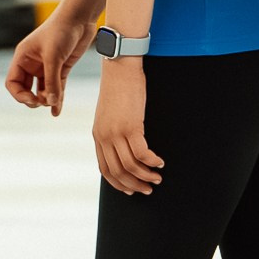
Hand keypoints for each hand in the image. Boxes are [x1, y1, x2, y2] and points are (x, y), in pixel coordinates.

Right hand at [5, 1, 96, 114]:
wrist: (80, 18)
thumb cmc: (61, 30)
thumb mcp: (53, 56)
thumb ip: (52, 81)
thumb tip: (51, 102)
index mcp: (23, 58)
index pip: (13, 82)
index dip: (19, 95)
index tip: (32, 100)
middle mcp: (32, 64)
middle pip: (25, 89)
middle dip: (32, 99)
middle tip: (43, 102)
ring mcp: (47, 67)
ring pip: (42, 91)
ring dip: (46, 100)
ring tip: (54, 102)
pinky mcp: (61, 69)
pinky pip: (56, 88)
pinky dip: (57, 99)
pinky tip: (57, 111)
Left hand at [92, 59, 163, 194]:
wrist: (119, 68)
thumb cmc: (119, 88)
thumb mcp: (109, 113)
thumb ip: (112, 131)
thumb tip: (124, 147)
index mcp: (97, 135)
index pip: (104, 168)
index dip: (118, 183)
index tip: (131, 190)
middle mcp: (104, 137)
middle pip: (117, 171)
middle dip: (134, 184)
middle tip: (149, 188)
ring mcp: (116, 132)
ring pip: (130, 166)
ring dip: (146, 176)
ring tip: (158, 177)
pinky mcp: (131, 126)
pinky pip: (142, 153)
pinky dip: (152, 161)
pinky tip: (160, 162)